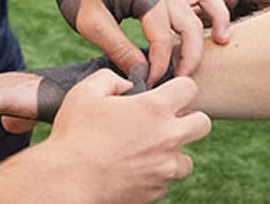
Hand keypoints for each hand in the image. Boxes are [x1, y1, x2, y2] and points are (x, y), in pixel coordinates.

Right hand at [44, 71, 210, 203]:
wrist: (66, 181)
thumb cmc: (74, 134)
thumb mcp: (85, 92)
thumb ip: (111, 79)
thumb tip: (127, 85)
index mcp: (154, 109)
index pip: (189, 88)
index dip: (178, 87)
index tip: (166, 93)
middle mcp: (167, 138)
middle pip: (203, 124)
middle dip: (188, 120)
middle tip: (164, 122)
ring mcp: (164, 169)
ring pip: (187, 160)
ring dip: (173, 153)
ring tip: (146, 151)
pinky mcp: (157, 191)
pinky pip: (166, 181)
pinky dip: (155, 175)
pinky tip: (132, 168)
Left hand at [71, 0, 210, 86]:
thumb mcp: (92, 24)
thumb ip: (119, 49)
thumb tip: (142, 74)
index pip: (163, 39)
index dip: (160, 66)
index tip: (150, 84)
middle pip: (190, 25)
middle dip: (190, 56)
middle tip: (183, 81)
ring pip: (203, 2)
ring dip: (215, 21)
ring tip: (222, 42)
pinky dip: (209, 7)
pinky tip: (209, 25)